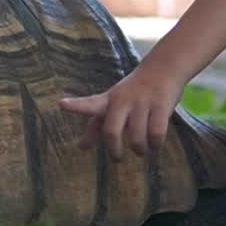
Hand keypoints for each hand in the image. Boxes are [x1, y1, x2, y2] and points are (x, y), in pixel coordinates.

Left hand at [59, 66, 184, 160]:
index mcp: (109, 100)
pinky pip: (156, 134)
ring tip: (141, 150)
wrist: (163, 68)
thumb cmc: (133, 91)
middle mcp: (123, 101)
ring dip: (139, 149)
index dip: (76, 106)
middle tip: (117, 157)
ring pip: (136, 137)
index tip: (62, 104)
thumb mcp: (113, 104)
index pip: (90, 103)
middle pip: (111, 131)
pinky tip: (155, 144)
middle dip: (114, 150)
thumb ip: (96, 126)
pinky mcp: (161, 106)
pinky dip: (155, 144)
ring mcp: (142, 103)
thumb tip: (81, 147)